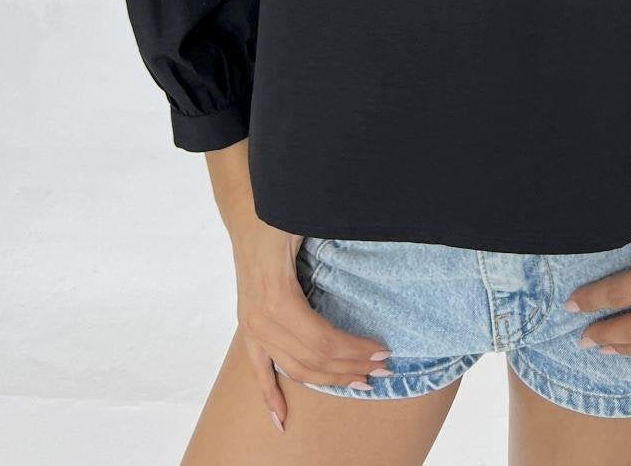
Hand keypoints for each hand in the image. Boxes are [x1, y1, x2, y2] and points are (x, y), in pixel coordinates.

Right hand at [231, 219, 394, 431]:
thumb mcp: (309, 226)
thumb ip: (335, 241)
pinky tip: (281, 420)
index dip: (354, 350)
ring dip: (328, 380)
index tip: (383, 350)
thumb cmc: (282, 214)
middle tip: (383, 369)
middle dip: (350, 367)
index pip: (323, 341)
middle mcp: (261, 320)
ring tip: (359, 382)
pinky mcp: (247, 329)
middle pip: (312, 359)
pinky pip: (258, 370)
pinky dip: (269, 396)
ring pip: (293, 367)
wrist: (247, 211)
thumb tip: (375, 234)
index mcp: (277, 299)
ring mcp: (251, 327)